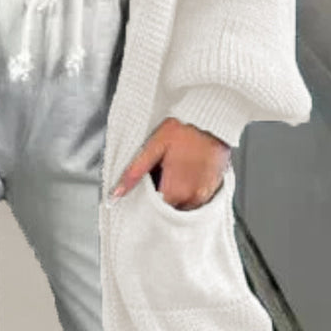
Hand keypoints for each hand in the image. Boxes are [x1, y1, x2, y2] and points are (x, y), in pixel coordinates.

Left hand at [108, 118, 230, 209]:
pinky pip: (199, 200)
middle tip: (161, 175)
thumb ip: (134, 173)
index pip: (155, 211)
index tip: (148, 187)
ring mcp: (206, 195)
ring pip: (185, 206)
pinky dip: (191, 192)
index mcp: (175, 191)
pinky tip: (188, 174)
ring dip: (177, 196)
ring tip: (174, 173)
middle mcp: (193, 198)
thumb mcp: (154, 146)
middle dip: (162, 197)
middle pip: (170, 209)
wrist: (213, 119)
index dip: (148, 201)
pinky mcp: (215, 189)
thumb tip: (115, 194)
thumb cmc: (183, 130)